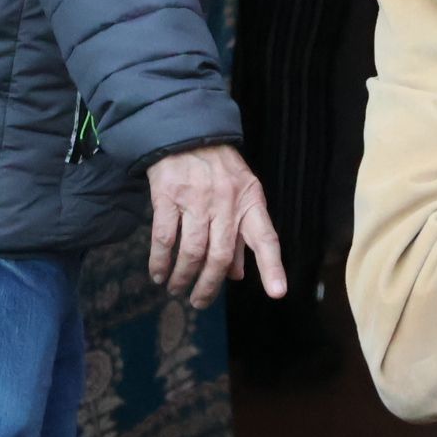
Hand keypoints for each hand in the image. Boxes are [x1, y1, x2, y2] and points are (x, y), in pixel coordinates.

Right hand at [145, 143, 287, 306]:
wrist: (186, 134)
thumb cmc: (217, 169)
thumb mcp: (240, 194)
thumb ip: (240, 235)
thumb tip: (239, 276)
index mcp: (250, 201)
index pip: (266, 238)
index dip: (272, 267)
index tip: (277, 293)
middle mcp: (226, 202)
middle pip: (221, 255)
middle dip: (209, 286)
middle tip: (199, 302)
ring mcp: (197, 199)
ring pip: (193, 251)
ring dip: (183, 276)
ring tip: (176, 289)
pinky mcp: (168, 196)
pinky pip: (165, 238)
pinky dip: (161, 261)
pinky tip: (158, 273)